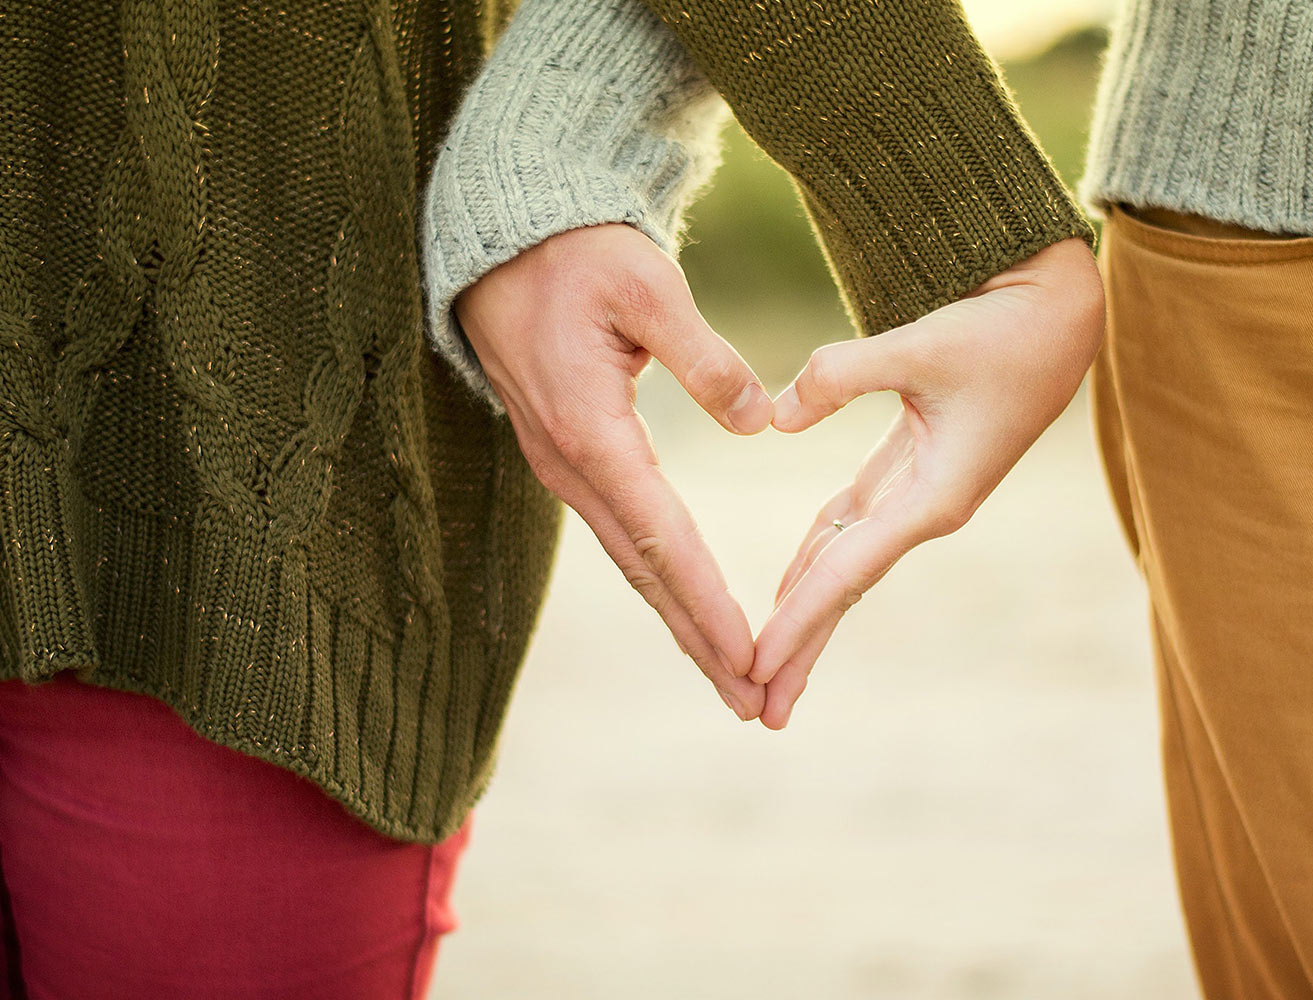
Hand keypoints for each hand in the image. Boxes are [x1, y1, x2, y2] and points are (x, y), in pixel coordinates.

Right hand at [454, 223, 773, 719]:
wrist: (502, 243)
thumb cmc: (576, 255)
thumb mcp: (646, 286)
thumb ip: (704, 356)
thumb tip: (758, 421)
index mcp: (591, 430)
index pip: (661, 536)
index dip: (707, 601)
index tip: (749, 655)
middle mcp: (571, 465)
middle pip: (645, 572)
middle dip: (699, 640)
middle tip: (752, 701)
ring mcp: (564, 466)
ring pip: (632, 561)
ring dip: (681, 621)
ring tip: (731, 675)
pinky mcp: (569, 457)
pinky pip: (622, 533)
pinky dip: (660, 579)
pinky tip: (688, 607)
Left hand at [751, 237, 1104, 727]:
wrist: (1059, 315)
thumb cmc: (1003, 331)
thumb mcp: (922, 345)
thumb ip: (841, 376)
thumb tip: (774, 418)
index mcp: (934, 498)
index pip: (847, 573)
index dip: (797, 621)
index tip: (755, 667)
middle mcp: (925, 509)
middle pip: (844, 589)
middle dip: (801, 648)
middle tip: (756, 708)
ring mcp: (919, 494)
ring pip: (845, 564)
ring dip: (805, 612)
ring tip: (765, 666)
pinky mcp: (912, 469)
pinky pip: (852, 526)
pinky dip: (816, 557)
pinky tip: (788, 587)